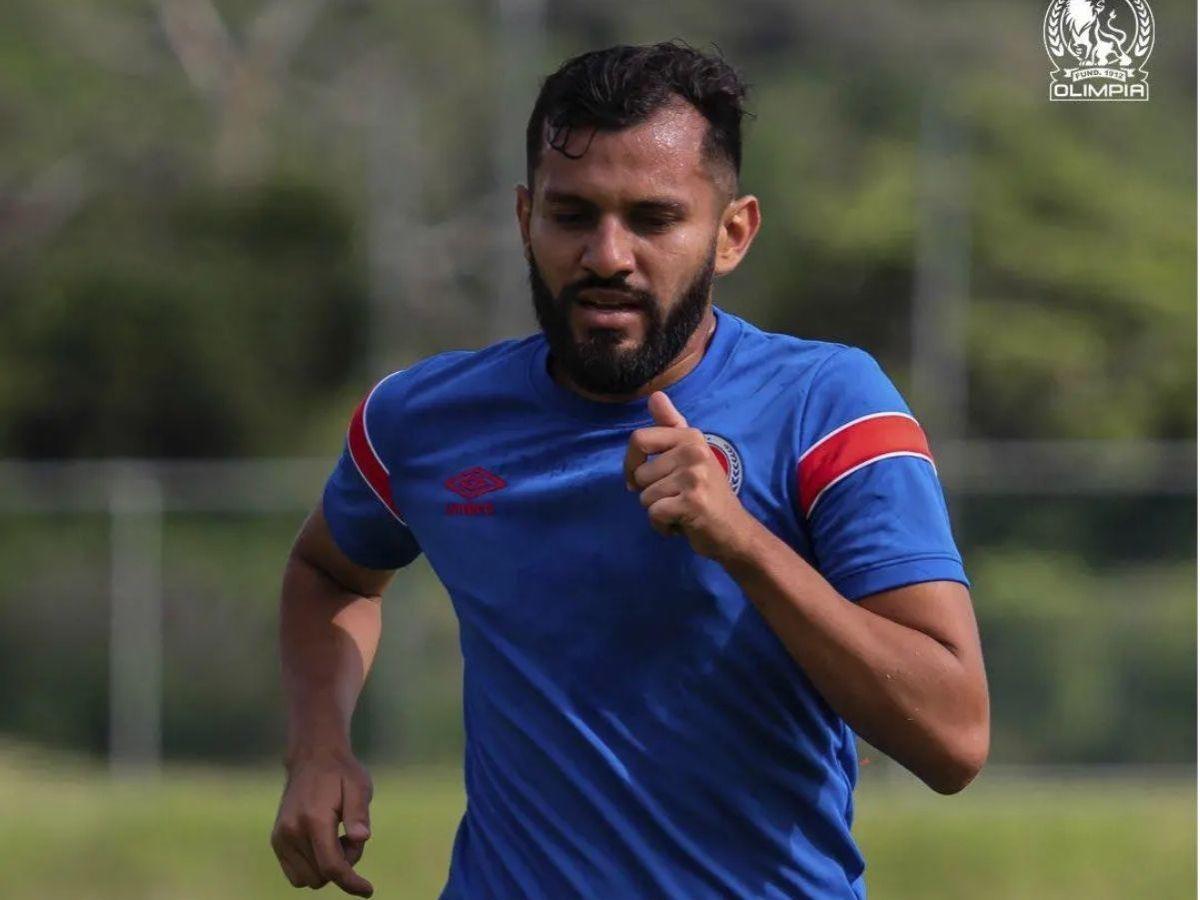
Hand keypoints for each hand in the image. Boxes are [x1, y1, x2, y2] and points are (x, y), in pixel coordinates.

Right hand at [270, 746, 374, 896]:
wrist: (312, 758)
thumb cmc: (341, 773)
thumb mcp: (359, 787)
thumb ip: (359, 814)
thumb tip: (361, 838)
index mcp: (314, 820)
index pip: (332, 866)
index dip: (351, 883)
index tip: (367, 891)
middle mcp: (291, 832)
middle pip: (322, 876)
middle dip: (342, 866)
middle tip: (350, 837)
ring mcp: (280, 837)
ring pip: (308, 879)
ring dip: (326, 868)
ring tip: (336, 837)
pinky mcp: (276, 841)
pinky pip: (296, 874)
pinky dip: (312, 867)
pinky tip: (323, 843)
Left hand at [623, 391, 758, 561]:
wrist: (734, 530)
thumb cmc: (708, 493)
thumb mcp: (691, 454)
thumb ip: (671, 425)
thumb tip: (654, 395)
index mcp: (691, 437)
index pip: (639, 439)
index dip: (630, 463)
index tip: (639, 478)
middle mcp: (694, 451)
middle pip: (640, 473)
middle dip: (649, 492)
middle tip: (673, 497)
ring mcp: (694, 477)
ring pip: (645, 496)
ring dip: (657, 510)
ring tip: (680, 509)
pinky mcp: (692, 503)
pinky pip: (654, 513)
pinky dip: (662, 526)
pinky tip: (680, 524)